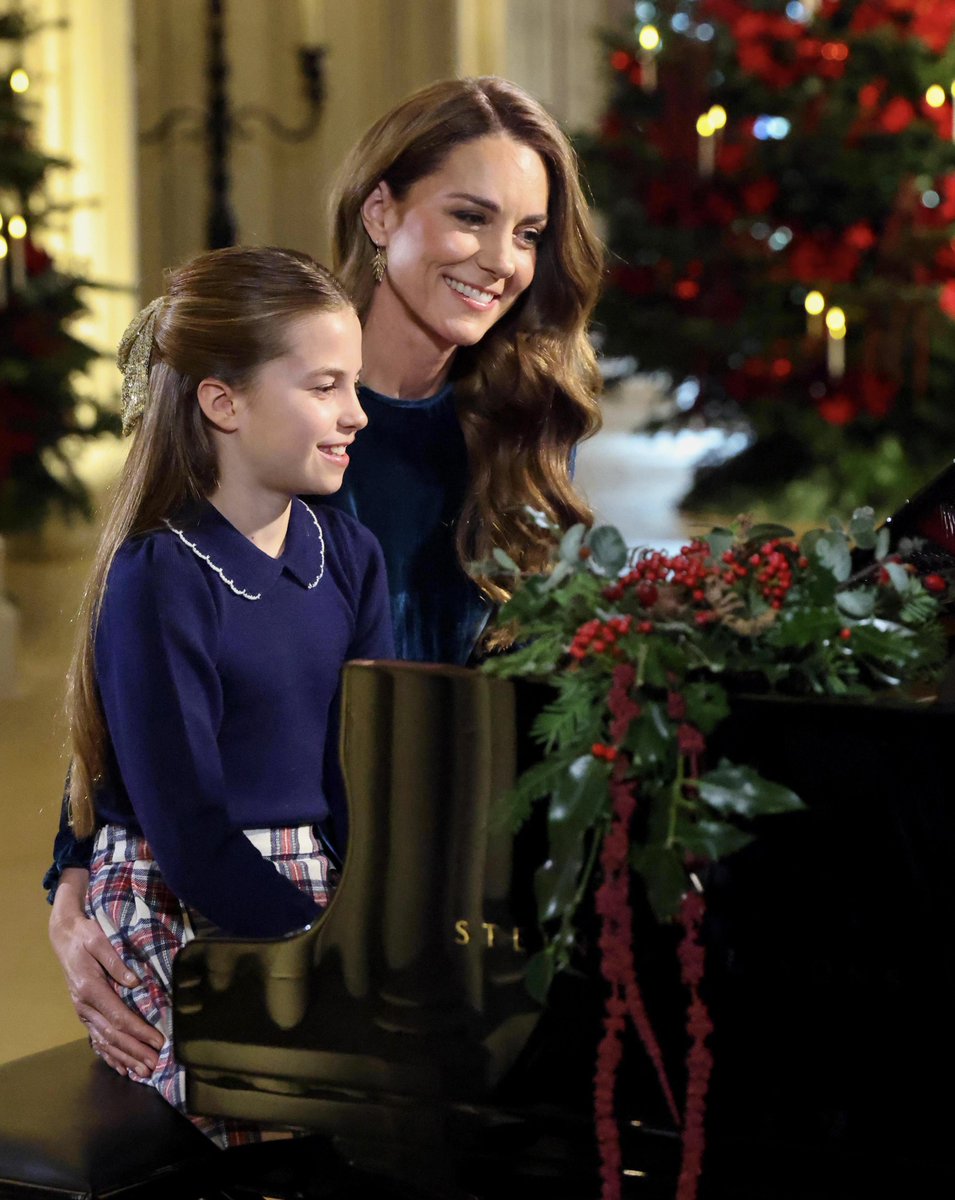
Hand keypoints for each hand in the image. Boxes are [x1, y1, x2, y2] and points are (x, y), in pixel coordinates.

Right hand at [49, 868, 164, 1076]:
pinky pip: (96, 1039)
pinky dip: (110, 1056)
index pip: (119, 1017)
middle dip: (135, 1051)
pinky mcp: (84, 1013)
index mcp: (90, 989)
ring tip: (143, 1072)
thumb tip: (135, 982)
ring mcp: (83, 1012)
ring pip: (104, 1042)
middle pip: (113, 1035)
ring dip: (125, 1058)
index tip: (158, 1041)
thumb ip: (116, 962)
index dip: (139, 1031)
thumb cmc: (85, 936)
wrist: (64, 937)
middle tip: (155, 1064)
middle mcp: (85, 1006)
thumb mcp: (99, 941)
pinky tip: (121, 1068)